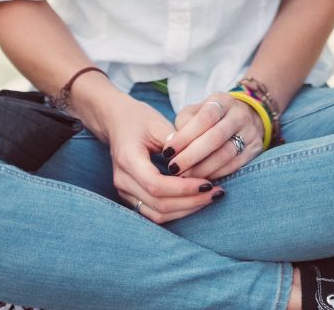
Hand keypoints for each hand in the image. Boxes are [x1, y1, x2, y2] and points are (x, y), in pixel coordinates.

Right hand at [98, 93, 222, 224]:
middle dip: (190, 202)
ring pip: (157, 214)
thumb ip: (176, 141)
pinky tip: (195, 200)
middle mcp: (123, 180)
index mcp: (128, 159)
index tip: (208, 183)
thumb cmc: (139, 118)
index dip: (183, 188)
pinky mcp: (131, 197)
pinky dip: (176, 210)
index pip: (156, 185)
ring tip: (210, 197)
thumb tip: (197, 158)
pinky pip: (154, 213)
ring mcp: (124, 191)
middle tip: (216, 192)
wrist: (116, 122)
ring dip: (186, 209)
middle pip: (158, 204)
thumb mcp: (158, 122)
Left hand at [169, 92, 265, 179]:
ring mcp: (250, 132)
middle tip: (174, 169)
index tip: (167, 152)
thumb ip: (183, 123)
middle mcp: (239, 114)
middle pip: (216, 138)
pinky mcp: (256, 149)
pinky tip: (202, 179)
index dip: (185, 136)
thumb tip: (171, 144)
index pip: (204, 118)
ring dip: (203, 169)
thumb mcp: (196, 111)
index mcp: (222, 101)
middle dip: (192, 156)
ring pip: (226, 154)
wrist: (245, 116)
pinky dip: (216, 174)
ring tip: (185, 177)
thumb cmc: (210, 117)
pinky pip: (235, 165)